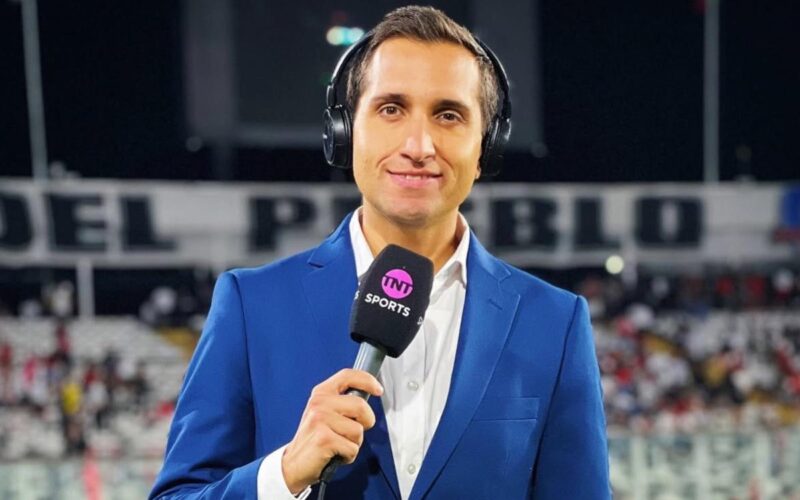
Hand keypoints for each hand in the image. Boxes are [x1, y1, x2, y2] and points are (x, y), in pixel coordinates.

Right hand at [281, 369, 382, 493]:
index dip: (367, 380)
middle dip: (366, 422)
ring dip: (354, 443)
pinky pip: (353, 448)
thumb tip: (368, 395)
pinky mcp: (324, 439)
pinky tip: (334, 454)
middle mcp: (319, 403)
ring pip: (358, 430)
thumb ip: (343, 402)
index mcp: (321, 393)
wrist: (293, 464)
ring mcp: (320, 420)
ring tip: (338, 444)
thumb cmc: (314, 439)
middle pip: (361, 406)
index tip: (378, 390)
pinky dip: (348, 456)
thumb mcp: (325, 412)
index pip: (347, 376)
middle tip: (352, 432)